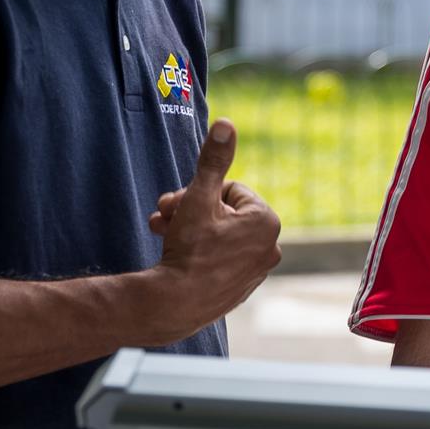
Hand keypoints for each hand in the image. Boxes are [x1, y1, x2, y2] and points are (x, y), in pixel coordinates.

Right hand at [147, 120, 281, 337]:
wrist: (175, 304)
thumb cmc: (189, 249)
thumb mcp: (198, 197)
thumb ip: (213, 160)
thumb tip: (226, 124)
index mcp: (267, 221)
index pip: (229, 189)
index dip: (198, 192)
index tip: (178, 202)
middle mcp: (270, 247)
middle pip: (224, 212)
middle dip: (190, 209)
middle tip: (162, 213)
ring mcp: (256, 271)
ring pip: (219, 235)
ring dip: (188, 227)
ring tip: (160, 230)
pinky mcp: (240, 288)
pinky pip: (219, 258)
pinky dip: (199, 252)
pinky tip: (176, 255)